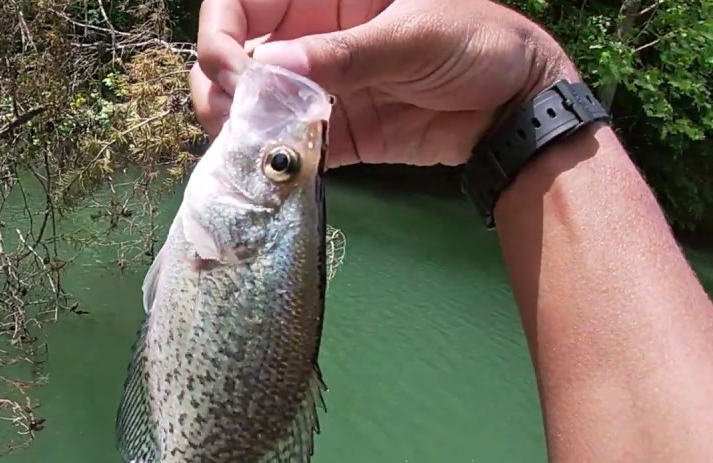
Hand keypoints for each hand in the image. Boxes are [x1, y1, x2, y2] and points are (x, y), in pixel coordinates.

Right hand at [192, 0, 577, 167]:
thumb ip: (343, 54)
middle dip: (219, 85)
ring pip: (247, 104)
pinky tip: (274, 170)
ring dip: (236, 126)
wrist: (518, 109)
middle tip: (236, 117)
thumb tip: (269, 68)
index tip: (235, 69)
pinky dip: (270, 161)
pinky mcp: (330, 135)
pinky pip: (284, 146)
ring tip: (250, 145)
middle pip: (232, 55)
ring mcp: (316, 89)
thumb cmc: (478, 43)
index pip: (243, 1)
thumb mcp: (412, 36)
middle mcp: (309, 37)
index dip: (222, 31)